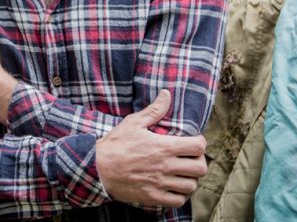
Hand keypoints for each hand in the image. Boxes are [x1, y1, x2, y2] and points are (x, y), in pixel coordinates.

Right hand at [95, 90, 206, 206]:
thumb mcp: (133, 123)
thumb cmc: (115, 144)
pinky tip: (174, 188)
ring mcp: (160, 183)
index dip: (200, 143)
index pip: (198, 146)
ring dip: (190, 180)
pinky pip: (177, 201)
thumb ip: (154, 110)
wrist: (97, 168)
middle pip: (200, 168)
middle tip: (191, 159)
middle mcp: (165, 166)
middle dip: (199, 162)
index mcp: (164, 146)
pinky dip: (180, 196)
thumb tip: (166, 94)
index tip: (193, 142)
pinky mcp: (153, 197)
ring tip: (183, 174)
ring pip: (191, 186)